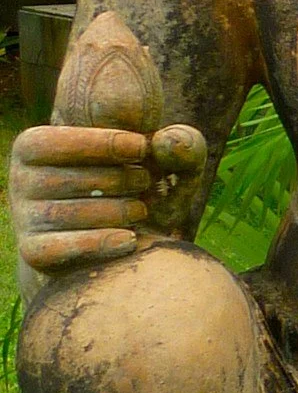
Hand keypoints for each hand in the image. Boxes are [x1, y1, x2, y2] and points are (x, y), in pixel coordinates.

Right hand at [7, 124, 205, 273]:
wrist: (121, 233)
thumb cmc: (140, 183)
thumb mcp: (167, 160)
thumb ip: (181, 143)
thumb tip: (167, 144)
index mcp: (35, 146)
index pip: (55, 142)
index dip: (101, 143)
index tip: (141, 147)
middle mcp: (21, 179)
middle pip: (70, 180)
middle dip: (120, 180)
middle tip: (145, 183)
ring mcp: (25, 217)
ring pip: (68, 214)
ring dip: (117, 212)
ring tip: (140, 210)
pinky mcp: (35, 250)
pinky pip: (59, 248)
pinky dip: (98, 243)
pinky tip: (129, 239)